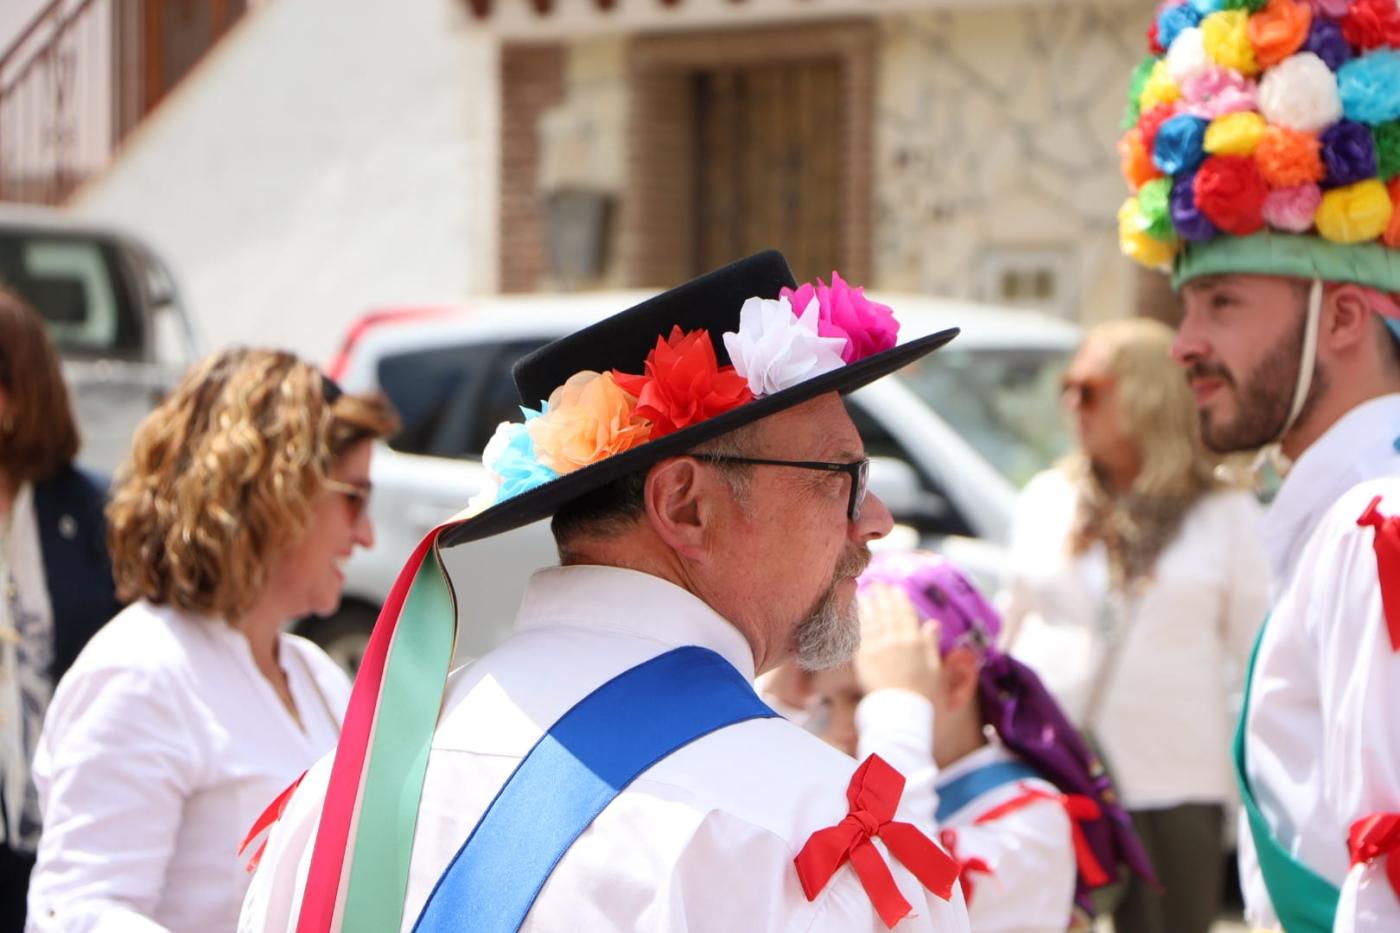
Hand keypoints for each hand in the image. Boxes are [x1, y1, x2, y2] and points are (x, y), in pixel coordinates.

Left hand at [854, 584, 941, 701]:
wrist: (900, 712)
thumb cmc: (921, 694)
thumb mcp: (933, 668)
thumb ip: (930, 643)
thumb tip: (933, 623)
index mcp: (914, 642)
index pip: (906, 614)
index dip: (900, 599)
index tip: (895, 589)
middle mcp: (896, 640)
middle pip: (887, 612)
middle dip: (883, 595)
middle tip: (878, 583)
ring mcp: (878, 648)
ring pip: (872, 619)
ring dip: (868, 603)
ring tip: (864, 592)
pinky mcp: (863, 657)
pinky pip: (859, 633)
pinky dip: (858, 620)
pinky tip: (855, 612)